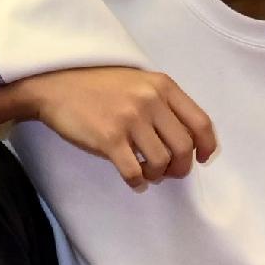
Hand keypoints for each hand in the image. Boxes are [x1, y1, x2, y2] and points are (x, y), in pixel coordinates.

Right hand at [21, 66, 218, 189]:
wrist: (57, 86)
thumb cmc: (101, 86)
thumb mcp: (141, 82)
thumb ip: (164, 102)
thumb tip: (186, 136)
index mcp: (164, 86)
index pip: (200, 122)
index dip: (207, 145)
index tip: (203, 159)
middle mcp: (151, 101)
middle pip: (184, 146)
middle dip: (182, 167)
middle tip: (171, 173)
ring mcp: (130, 120)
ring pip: (161, 161)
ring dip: (157, 175)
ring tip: (148, 174)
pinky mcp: (108, 139)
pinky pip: (133, 171)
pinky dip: (138, 182)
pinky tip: (135, 182)